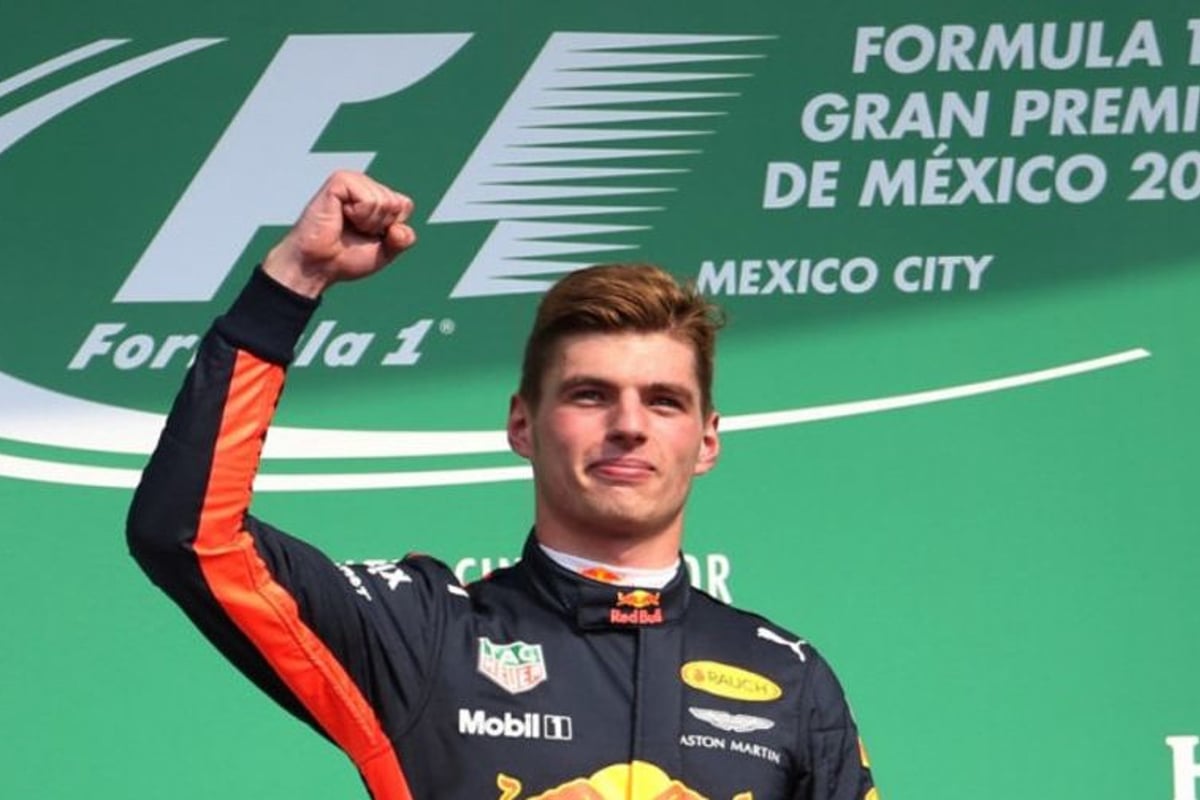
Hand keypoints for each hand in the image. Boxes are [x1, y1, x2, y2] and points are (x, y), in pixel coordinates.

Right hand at [262, 170, 415, 297]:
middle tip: (355, 231)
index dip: (393, 227)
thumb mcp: (385, 252)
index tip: (370, 235)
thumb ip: (403, 240)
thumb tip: (400, 228)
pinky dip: (359, 215)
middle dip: (380, 226)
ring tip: (347, 224)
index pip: (404, 205)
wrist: (317, 265)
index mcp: (375, 197)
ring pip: (384, 201)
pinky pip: (369, 200)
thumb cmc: (345, 258)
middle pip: (396, 203)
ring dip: (368, 222)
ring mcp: (352, 180)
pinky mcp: (340, 181)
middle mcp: (364, 185)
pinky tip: (341, 215)